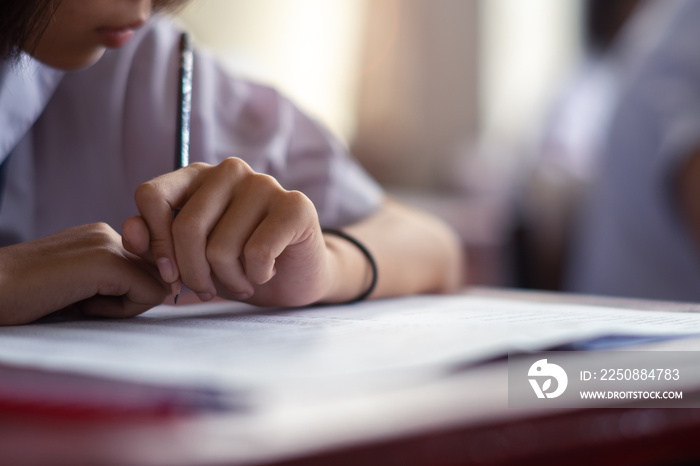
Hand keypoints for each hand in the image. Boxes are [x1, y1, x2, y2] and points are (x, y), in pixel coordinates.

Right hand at [0, 223, 168, 325]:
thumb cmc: (26, 300)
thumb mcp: (80, 288)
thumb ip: (116, 285)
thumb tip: (162, 293)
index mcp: (102, 237)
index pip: (150, 269)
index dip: (131, 295)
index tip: (93, 302)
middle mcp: (109, 233)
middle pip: (158, 275)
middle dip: (133, 299)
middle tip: (86, 304)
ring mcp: (108, 243)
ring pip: (158, 284)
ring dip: (126, 306)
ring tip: (81, 303)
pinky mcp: (106, 261)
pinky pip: (150, 294)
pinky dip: (122, 311)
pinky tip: (84, 307)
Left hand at [122, 158, 336, 305]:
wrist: (295, 276)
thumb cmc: (237, 265)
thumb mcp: (188, 260)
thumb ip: (155, 245)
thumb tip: (131, 233)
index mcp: (197, 176)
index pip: (151, 196)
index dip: (154, 242)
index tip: (170, 274)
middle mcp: (229, 171)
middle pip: (186, 227)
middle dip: (193, 273)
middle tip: (208, 290)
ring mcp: (265, 184)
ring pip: (221, 247)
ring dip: (229, 280)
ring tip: (241, 281)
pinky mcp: (295, 205)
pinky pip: (257, 252)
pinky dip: (257, 275)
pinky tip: (266, 272)